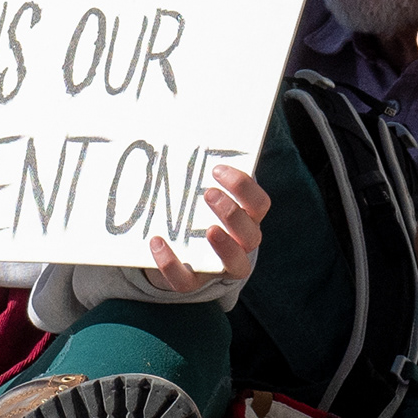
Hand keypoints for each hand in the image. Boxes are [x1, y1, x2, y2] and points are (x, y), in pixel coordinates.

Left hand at [147, 164, 268, 290]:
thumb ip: (200, 175)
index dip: (243, 187)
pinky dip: (171, 264)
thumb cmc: (197, 214)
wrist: (182, 255)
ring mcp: (220, 268)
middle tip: (209, 193)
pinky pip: (186, 281)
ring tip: (209, 230)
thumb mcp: (202, 194)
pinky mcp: (193, 283)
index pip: (259, 204)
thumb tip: (178, 134)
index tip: (217, 169)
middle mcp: (241, 245)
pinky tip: (157, 242)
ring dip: (225, 246)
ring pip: (235, 264)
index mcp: (248, 219)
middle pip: (251, 234)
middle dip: (233, 213)